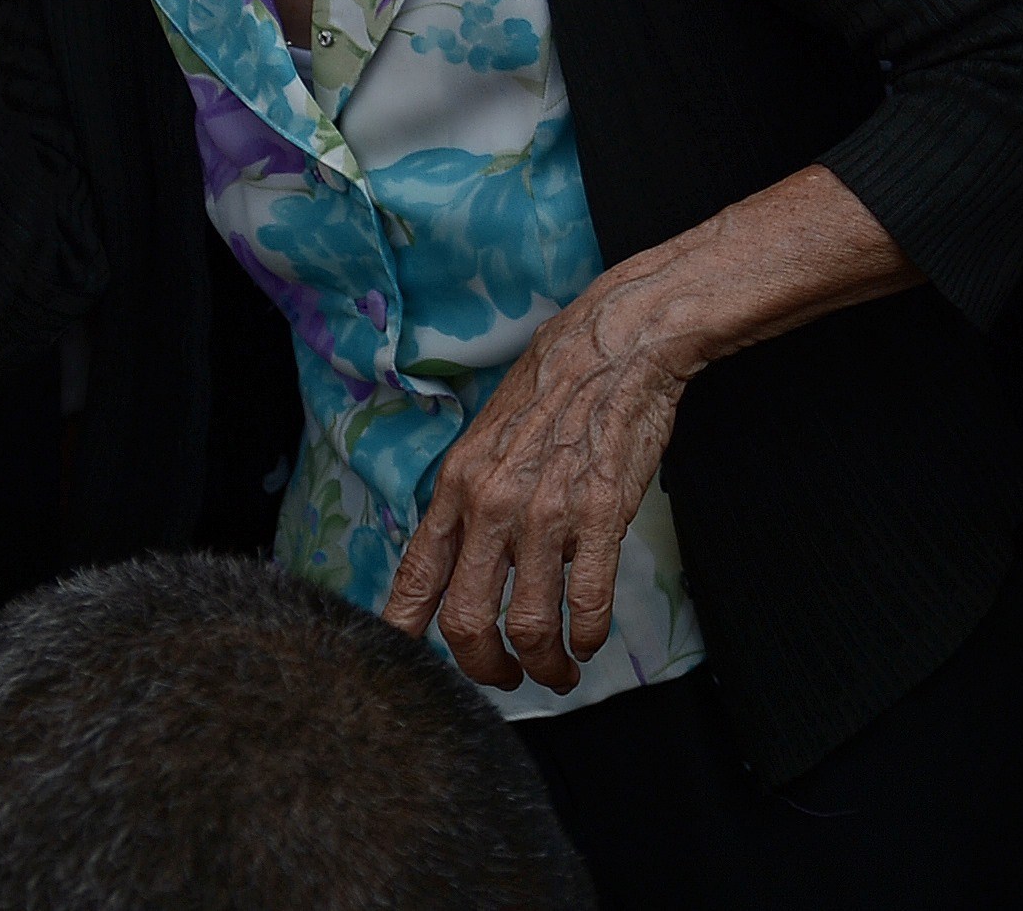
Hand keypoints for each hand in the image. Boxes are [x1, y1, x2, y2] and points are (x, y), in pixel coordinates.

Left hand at [383, 268, 694, 691]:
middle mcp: (490, 506)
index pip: (413, 585)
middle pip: (465, 623)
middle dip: (484, 669)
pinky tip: (592, 639)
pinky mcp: (601, 514)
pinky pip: (588, 600)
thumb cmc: (555, 389)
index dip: (408, 641)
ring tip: (560, 672)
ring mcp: (545, 513)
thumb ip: (468, 499)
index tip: (418, 671)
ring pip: (529, 624)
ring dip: (545, 665)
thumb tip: (455, 558)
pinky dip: (589, 635)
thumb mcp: (486, 440)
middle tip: (507, 678)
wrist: (615, 343)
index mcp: (456, 489)